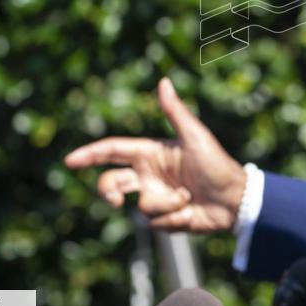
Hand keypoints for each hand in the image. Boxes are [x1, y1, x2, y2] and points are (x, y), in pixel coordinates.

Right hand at [64, 77, 246, 231]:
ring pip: (140, 208)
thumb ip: (174, 111)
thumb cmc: (216, 164)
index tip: (69, 160)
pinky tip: (191, 213)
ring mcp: (155, 198)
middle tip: (116, 200)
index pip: (113, 151)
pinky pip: (156, 224)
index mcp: (150, 153)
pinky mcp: (164, 219)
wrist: (235, 199)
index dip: (90, 154)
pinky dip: (174, 219)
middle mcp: (148, 176)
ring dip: (166, 205)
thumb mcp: (194, 136)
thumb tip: (163, 81)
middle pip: (111, 183)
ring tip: (187, 197)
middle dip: (108, 192)